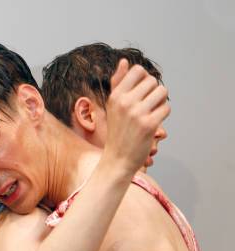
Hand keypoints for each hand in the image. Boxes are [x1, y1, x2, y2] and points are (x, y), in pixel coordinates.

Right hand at [103, 58, 169, 175]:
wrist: (117, 160)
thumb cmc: (117, 133)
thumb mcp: (113, 107)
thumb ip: (118, 83)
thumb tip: (124, 61)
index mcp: (116, 96)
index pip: (138, 71)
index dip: (145, 80)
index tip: (142, 93)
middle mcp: (125, 102)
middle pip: (153, 81)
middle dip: (154, 92)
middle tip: (148, 106)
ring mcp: (137, 113)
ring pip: (162, 92)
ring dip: (161, 101)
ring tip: (152, 112)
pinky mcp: (149, 125)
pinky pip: (166, 108)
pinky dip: (164, 114)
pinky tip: (155, 122)